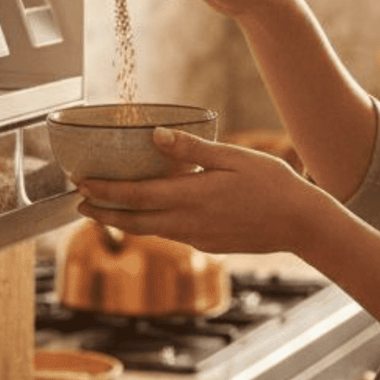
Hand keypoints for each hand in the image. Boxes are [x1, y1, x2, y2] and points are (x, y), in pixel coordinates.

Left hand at [75, 127, 317, 254]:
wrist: (300, 223)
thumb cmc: (271, 183)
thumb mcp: (233, 157)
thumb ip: (191, 148)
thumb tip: (153, 134)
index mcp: (192, 196)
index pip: (136, 195)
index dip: (104, 191)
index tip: (81, 183)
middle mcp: (189, 222)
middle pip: (133, 221)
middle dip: (103, 212)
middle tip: (78, 203)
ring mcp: (198, 237)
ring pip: (150, 231)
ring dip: (122, 221)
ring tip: (103, 209)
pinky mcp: (208, 244)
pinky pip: (170, 234)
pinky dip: (150, 225)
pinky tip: (149, 214)